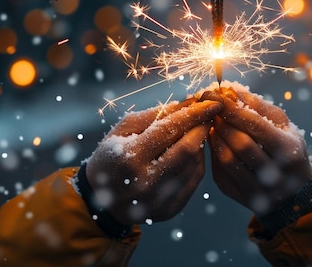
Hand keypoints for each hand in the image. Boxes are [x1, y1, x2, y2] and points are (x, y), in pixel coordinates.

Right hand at [85, 97, 222, 224]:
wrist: (98, 200)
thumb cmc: (111, 155)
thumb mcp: (123, 129)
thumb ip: (156, 114)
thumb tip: (190, 102)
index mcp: (130, 157)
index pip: (169, 129)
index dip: (194, 113)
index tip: (212, 101)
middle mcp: (145, 182)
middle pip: (188, 149)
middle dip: (202, 127)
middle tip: (209, 114)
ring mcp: (158, 200)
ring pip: (194, 164)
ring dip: (200, 144)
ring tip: (194, 133)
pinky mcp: (168, 210)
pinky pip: (194, 181)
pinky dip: (197, 162)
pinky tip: (191, 153)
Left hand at [208, 86, 311, 216]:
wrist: (294, 189)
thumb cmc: (286, 146)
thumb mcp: (281, 124)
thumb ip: (257, 106)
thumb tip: (230, 91)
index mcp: (289, 152)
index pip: (256, 126)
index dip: (233, 109)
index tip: (217, 95)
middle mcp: (277, 175)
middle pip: (241, 144)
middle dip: (223, 122)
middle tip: (211, 109)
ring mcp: (259, 190)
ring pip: (228, 160)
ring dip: (216, 138)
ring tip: (212, 124)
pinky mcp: (242, 198)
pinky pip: (221, 174)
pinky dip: (214, 155)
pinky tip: (215, 142)